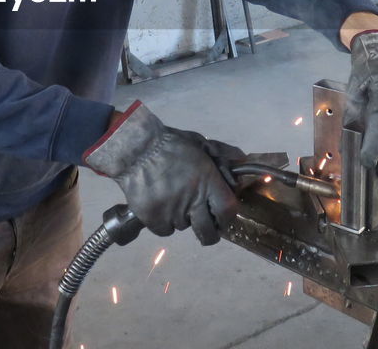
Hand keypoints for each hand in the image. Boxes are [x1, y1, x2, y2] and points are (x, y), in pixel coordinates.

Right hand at [84, 102, 242, 244]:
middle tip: (202, 225)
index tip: (222, 218)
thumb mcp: (199, 143)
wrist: (135, 148)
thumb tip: (242, 160)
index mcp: (207, 180)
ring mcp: (172, 211)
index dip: (227, 218)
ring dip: (181, 218)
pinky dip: (163, 222)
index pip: (227, 210)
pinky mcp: (153, 218)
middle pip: (208, 232)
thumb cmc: (170, 144)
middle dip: (209, 233)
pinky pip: (165, 230)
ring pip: (183, 227)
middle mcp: (192, 199)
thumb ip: (221, 155)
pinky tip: (159, 205)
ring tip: (172, 199)